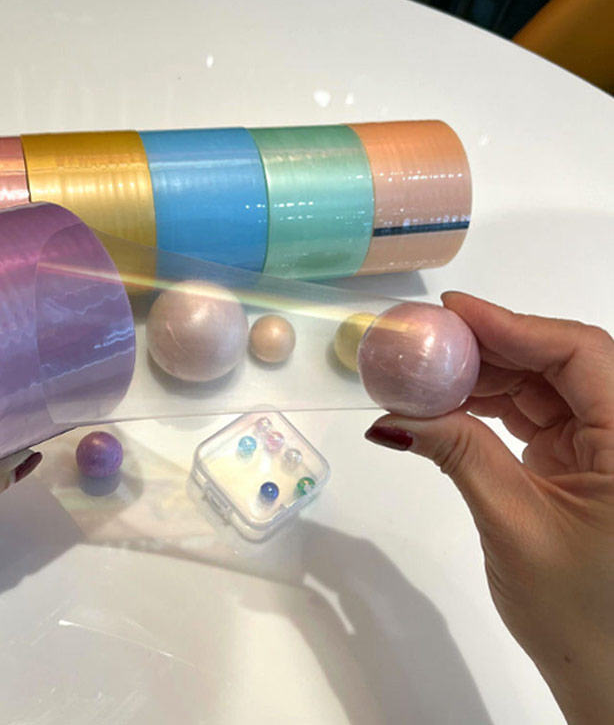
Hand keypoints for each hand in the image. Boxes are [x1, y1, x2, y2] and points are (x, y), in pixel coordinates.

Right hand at [365, 292, 613, 724]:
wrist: (609, 673)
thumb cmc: (582, 615)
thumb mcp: (513, 524)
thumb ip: (459, 455)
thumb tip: (393, 417)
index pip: (580, 356)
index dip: (513, 324)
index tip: (452, 312)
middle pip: (558, 363)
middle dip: (489, 349)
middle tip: (426, 342)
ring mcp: (604, 445)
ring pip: (542, 385)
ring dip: (483, 378)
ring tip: (425, 376)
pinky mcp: (581, 459)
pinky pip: (534, 414)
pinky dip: (489, 406)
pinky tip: (447, 405)